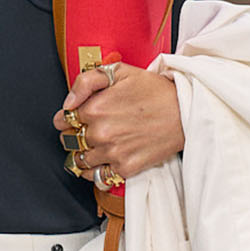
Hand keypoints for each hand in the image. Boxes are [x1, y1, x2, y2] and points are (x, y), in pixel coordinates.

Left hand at [58, 59, 182, 190]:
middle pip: (69, 142)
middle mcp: (100, 133)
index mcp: (94, 109)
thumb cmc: (155, 91)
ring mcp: (113, 153)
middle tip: (84, 133)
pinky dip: (95, 174)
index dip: (66, 119)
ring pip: (81, 161)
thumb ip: (86, 81)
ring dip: (83, 156)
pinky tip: (101, 165)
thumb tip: (68, 103)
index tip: (75, 119)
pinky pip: (98, 178)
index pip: (62, 121)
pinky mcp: (127, 168)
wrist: (186, 112)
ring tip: (93, 149)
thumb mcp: (120, 71)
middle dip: (73, 137)